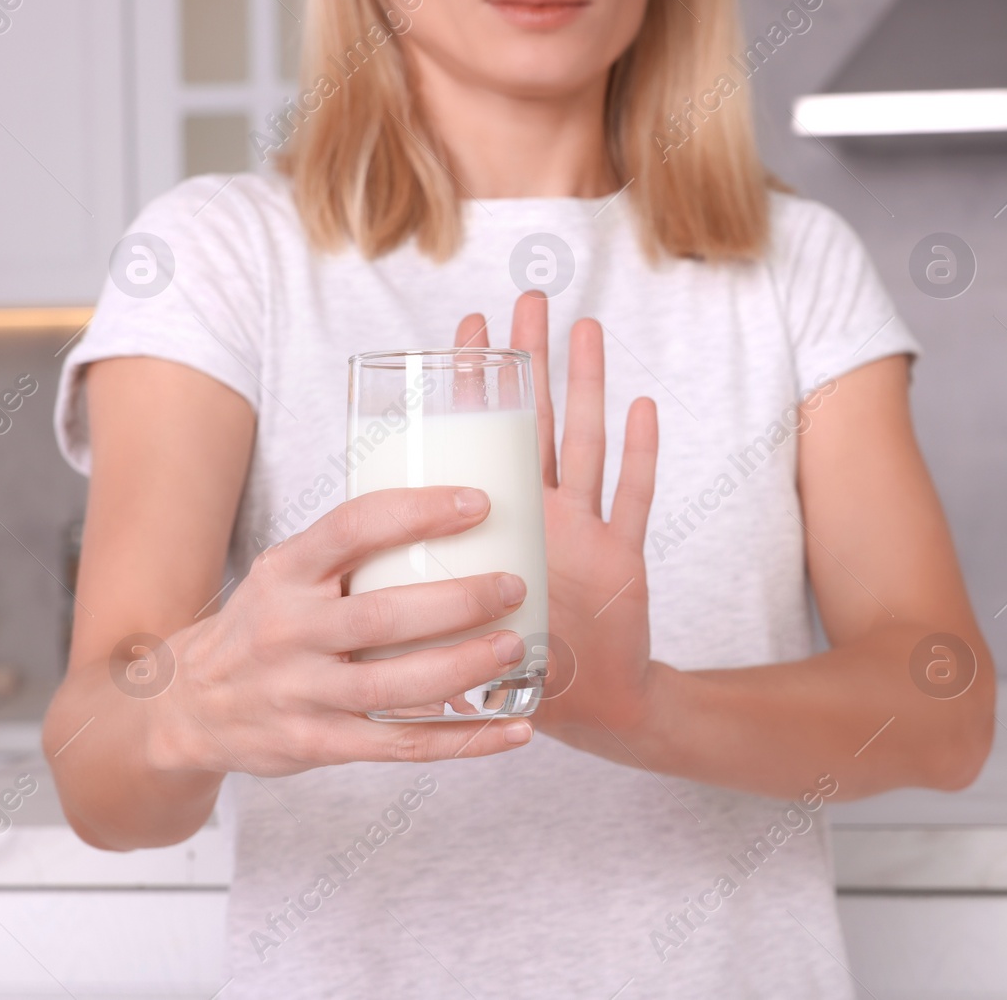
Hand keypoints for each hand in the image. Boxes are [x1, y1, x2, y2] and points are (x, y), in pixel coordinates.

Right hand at [143, 487, 536, 775]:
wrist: (187, 707)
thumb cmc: (265, 626)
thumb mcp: (285, 574)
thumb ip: (349, 554)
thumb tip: (460, 521)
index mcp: (285, 573)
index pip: (353, 528)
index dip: (418, 512)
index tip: (479, 504)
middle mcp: (288, 632)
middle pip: (382, 616)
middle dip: (458, 602)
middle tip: (513, 586)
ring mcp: (301, 694)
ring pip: (395, 687)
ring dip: (464, 668)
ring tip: (516, 648)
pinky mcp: (319, 744)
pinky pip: (402, 746)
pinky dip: (465, 740)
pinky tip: (515, 729)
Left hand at [455, 294, 659, 747]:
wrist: (592, 704)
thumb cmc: (520, 668)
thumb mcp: (461, 630)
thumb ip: (431, 604)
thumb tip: (364, 575)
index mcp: (500, 523)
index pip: (484, 438)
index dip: (478, 386)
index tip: (468, 329)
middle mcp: (542, 514)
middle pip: (539, 421)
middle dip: (533, 361)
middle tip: (529, 301)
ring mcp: (586, 528)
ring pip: (587, 443)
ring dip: (587, 386)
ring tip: (585, 328)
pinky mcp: (623, 555)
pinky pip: (632, 497)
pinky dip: (640, 454)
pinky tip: (643, 407)